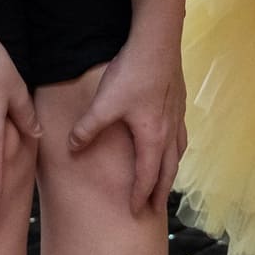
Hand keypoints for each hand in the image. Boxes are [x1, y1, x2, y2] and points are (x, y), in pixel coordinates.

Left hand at [68, 29, 187, 214]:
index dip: (140, 195)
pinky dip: (177, 147)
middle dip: (161, 191)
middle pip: (168, 169)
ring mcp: (177, 116)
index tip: (135, 212)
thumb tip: (72, 148)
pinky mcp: (179, 101)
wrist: (157, 43)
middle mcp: (169, 131)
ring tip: (167, 179)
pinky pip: (181, 134)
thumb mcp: (103, 105)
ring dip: (171, 169)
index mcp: (151, 137)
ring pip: (178, 152)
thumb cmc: (132, 75)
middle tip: (155, 209)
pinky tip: (173, 141)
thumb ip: (87, 129)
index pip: (147, 175)